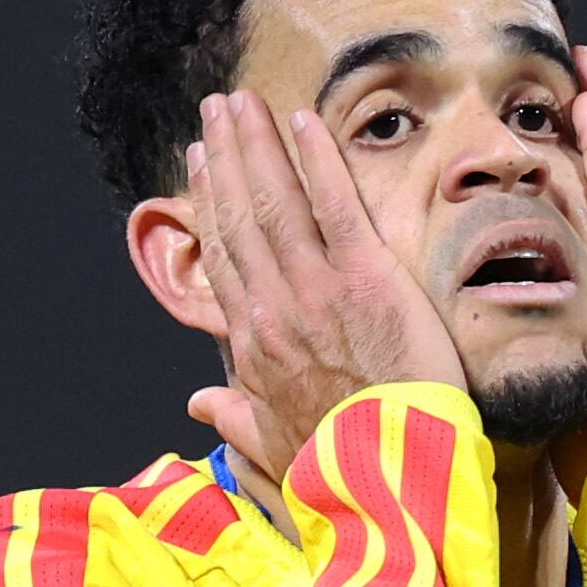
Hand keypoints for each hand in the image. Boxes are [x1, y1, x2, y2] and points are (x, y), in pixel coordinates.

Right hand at [184, 89, 467, 480]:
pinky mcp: (368, 281)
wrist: (386, 483)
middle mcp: (275, 310)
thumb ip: (235, 417)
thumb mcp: (272, 447)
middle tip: (215, 109)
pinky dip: (319, 162)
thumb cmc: (338, 470)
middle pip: (242, 218)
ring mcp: (318, 292)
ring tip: (243, 102)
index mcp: (252, 346)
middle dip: (227, 157)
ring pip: (276, 203)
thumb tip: (199, 405)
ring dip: (257, 144)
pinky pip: (338, 208)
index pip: (225, 260)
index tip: (204, 167)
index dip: (212, 206)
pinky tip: (304, 123)